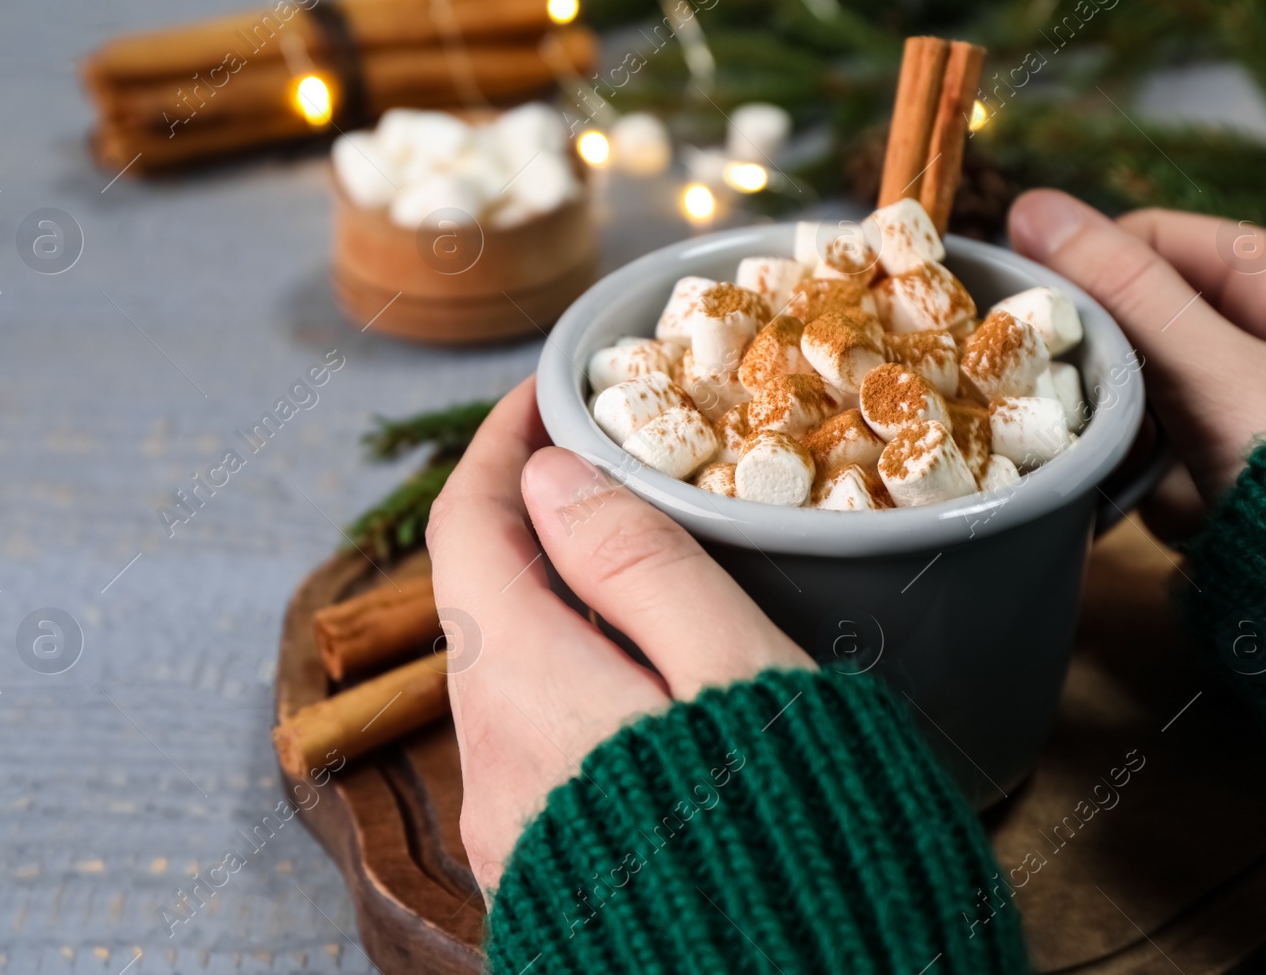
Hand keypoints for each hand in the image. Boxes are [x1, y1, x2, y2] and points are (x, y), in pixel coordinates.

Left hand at [424, 378, 811, 897]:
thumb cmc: (797, 838)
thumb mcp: (737, 675)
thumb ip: (638, 565)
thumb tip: (548, 477)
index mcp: (527, 693)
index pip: (468, 531)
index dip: (497, 447)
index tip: (548, 393)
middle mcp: (493, 763)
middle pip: (483, 603)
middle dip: (535, 520)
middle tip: (619, 467)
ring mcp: (512, 829)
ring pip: (511, 675)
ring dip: (561, 602)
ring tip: (652, 561)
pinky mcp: (547, 871)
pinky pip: (538, 741)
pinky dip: (577, 676)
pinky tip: (653, 678)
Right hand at [1008, 191, 1265, 527]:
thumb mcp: (1220, 377)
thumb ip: (1128, 294)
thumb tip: (1031, 206)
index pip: (1163, 241)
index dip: (1090, 275)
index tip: (1031, 321)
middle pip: (1158, 330)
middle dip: (1126, 389)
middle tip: (1102, 423)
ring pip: (1162, 405)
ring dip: (1147, 452)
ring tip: (1174, 487)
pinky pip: (1184, 462)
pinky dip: (1172, 493)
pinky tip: (1195, 520)